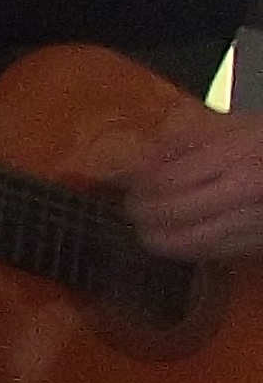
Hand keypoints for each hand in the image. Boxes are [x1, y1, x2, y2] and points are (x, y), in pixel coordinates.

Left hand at [126, 102, 262, 262]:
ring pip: (183, 242)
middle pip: (169, 214)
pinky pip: (205, 254)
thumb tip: (143, 158)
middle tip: (132, 206)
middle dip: (140, 212)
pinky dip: (182, 247)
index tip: (132, 183)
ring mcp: (248, 221)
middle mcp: (241, 191)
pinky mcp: (253, 244)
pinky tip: (176, 235)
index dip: (140, 184)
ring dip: (155, 235)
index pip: (166, 179)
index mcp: (234, 156)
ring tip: (146, 225)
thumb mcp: (234, 128)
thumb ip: (186, 138)